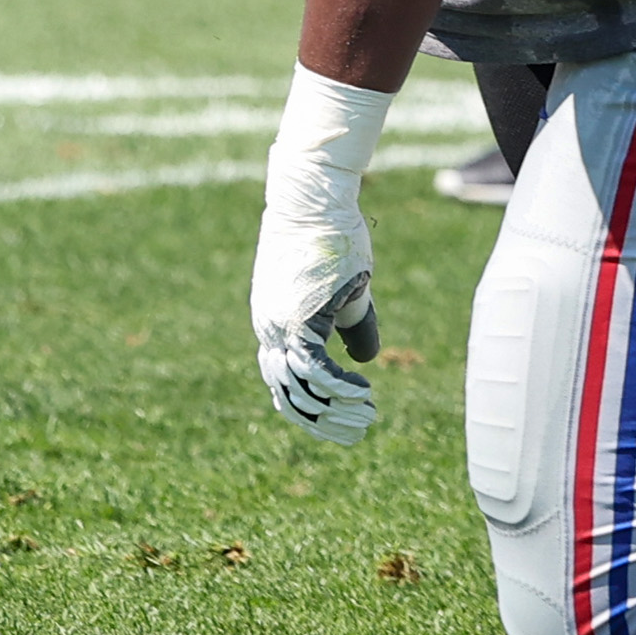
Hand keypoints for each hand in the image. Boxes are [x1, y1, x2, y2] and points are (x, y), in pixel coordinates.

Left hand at [248, 67, 390, 447]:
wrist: (314, 201)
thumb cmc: (331, 239)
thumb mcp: (346, 291)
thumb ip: (351, 327)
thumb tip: (362, 361)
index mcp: (274, 323)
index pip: (280, 380)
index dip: (306, 408)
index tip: (334, 425)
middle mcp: (270, 328)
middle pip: (286, 392)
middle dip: (321, 420)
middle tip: (355, 433)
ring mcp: (279, 324)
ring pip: (299, 387)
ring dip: (333, 410)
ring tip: (365, 417)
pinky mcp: (297, 317)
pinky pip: (314, 368)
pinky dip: (338, 387)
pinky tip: (364, 394)